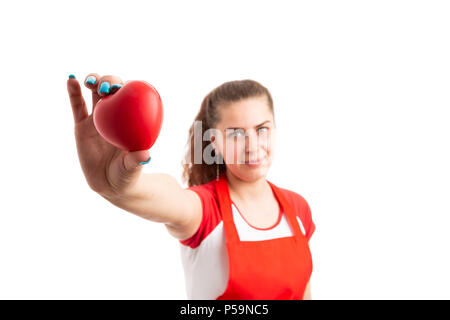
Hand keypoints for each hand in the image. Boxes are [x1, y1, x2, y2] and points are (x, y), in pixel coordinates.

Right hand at [67, 73, 150, 196]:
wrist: (109, 184)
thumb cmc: (127, 174)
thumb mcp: (132, 167)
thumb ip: (136, 160)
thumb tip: (146, 156)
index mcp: (131, 119)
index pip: (132, 97)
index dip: (129, 87)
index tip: (124, 88)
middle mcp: (115, 114)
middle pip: (112, 89)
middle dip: (110, 81)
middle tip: (108, 88)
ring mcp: (98, 118)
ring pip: (94, 93)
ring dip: (93, 80)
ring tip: (90, 81)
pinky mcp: (82, 125)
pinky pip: (77, 106)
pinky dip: (74, 92)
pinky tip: (71, 80)